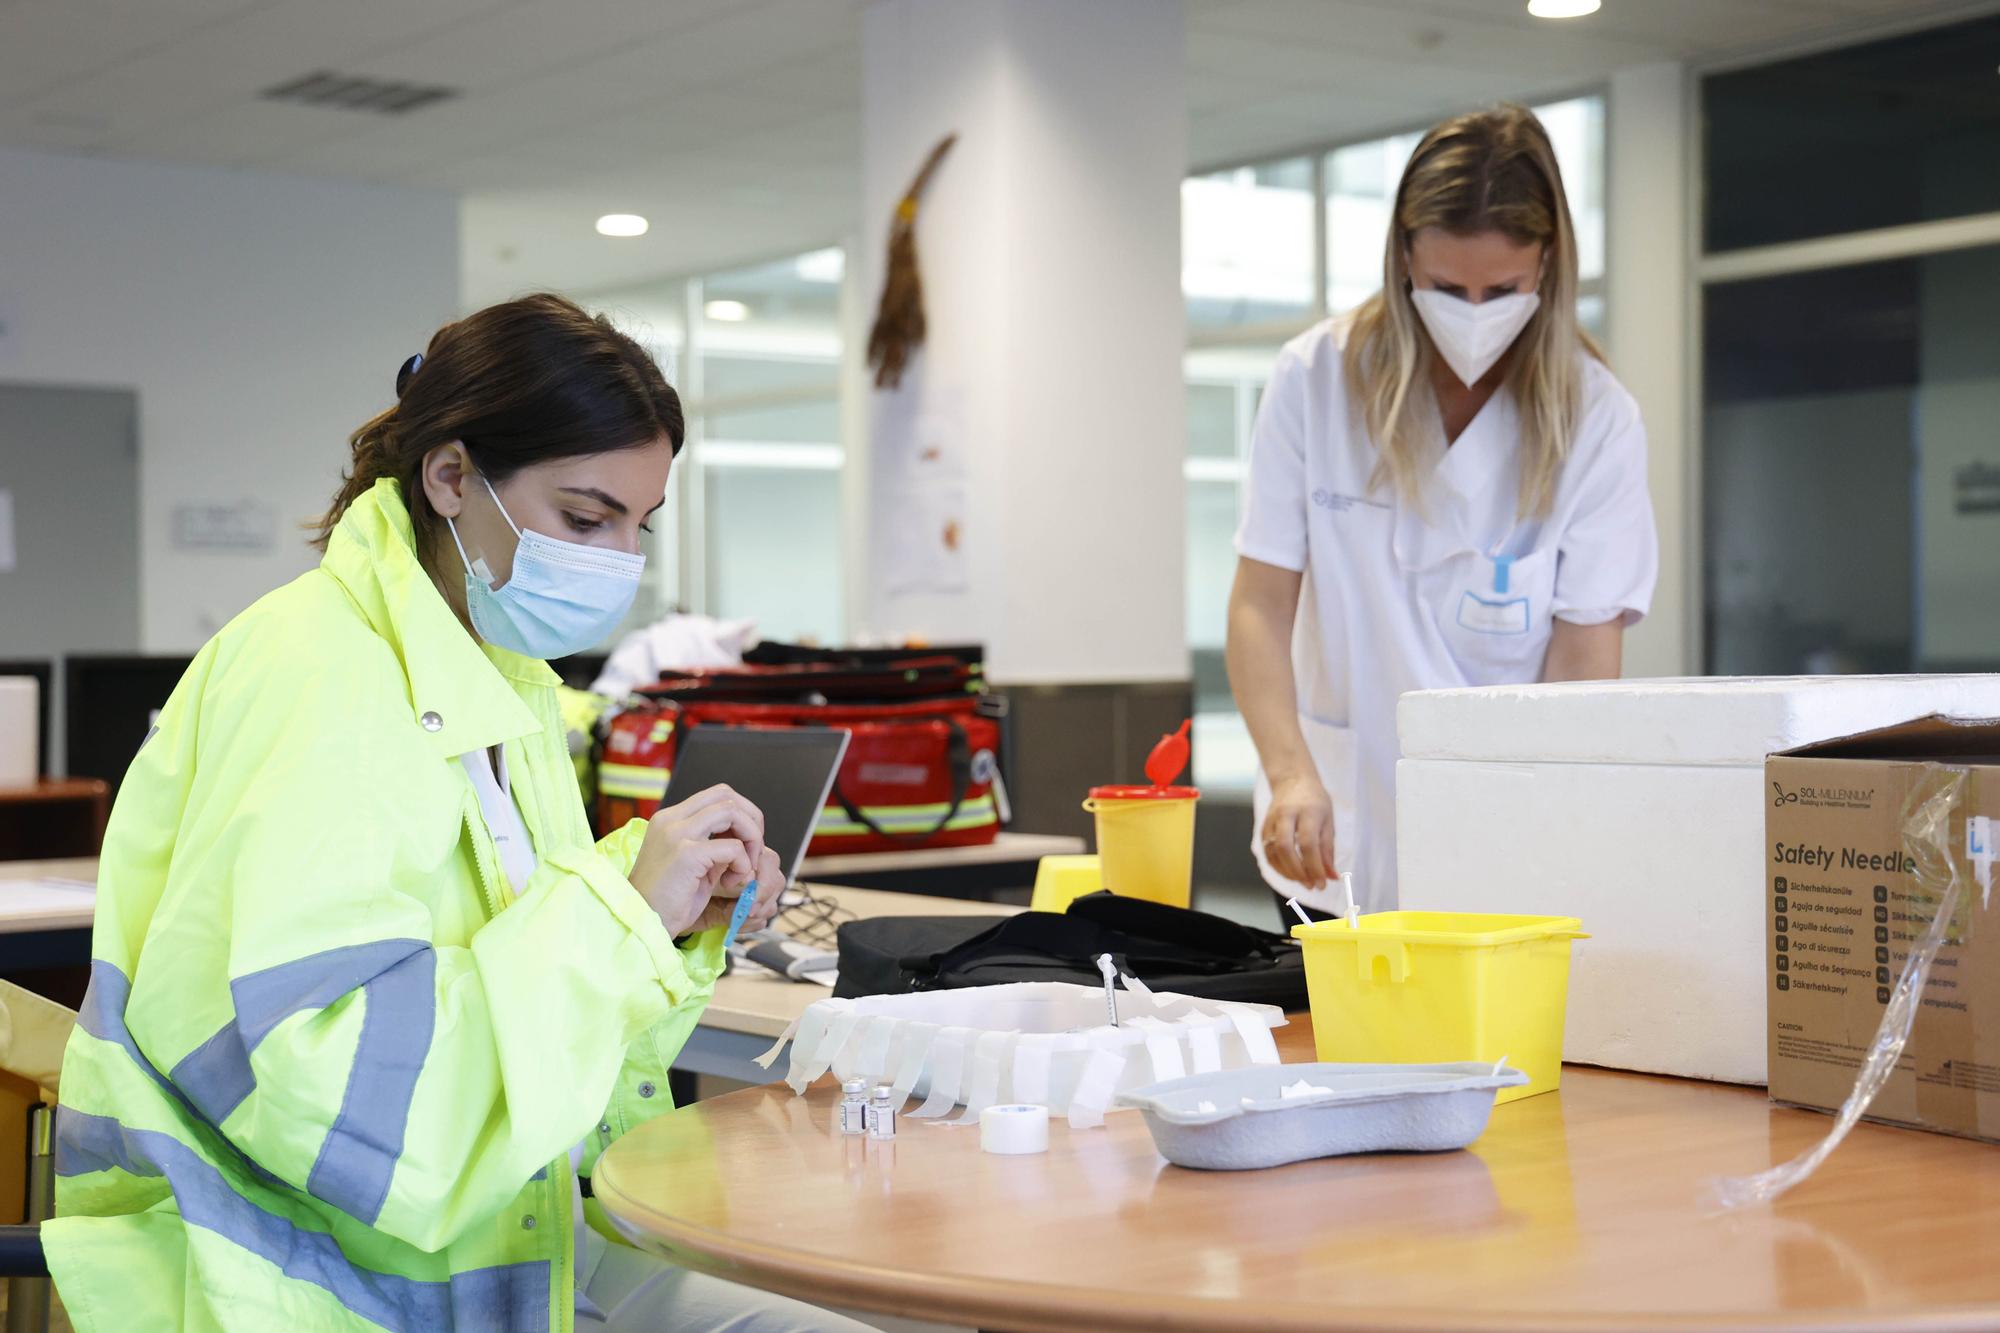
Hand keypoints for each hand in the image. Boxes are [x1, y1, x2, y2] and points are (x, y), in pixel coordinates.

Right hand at [628, 785, 769, 935]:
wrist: (642, 924)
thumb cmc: (667, 901)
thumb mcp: (693, 864)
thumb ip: (715, 846)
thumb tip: (745, 839)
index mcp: (670, 819)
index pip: (717, 795)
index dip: (742, 815)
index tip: (747, 844)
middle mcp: (671, 820)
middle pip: (727, 795)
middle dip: (751, 820)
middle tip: (753, 852)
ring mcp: (677, 834)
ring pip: (732, 812)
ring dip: (751, 839)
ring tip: (746, 868)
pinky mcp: (687, 854)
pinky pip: (733, 847)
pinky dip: (743, 864)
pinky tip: (732, 882)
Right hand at [1261, 773, 1334, 889]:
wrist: (1292, 781)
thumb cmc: (1315, 802)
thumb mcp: (1328, 821)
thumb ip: (1328, 850)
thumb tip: (1332, 877)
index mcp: (1307, 811)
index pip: (1308, 844)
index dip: (1315, 867)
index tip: (1323, 883)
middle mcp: (1286, 815)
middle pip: (1285, 848)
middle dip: (1298, 872)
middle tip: (1311, 886)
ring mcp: (1271, 820)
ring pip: (1273, 852)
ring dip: (1287, 872)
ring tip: (1303, 882)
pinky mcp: (1263, 827)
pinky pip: (1267, 852)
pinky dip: (1278, 867)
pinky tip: (1290, 874)